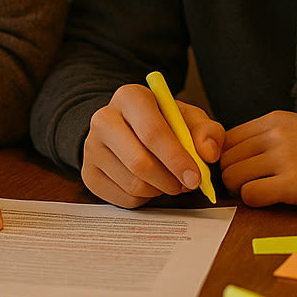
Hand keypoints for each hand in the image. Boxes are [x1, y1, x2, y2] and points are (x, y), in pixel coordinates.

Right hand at [81, 83, 224, 207]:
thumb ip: (207, 132)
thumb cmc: (163, 122)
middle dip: (170, 180)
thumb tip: (208, 153)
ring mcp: (91, 148)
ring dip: (161, 190)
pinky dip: (145, 198)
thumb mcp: (188, 119)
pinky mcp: (88, 174)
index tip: (195, 177)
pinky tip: (151, 184)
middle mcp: (103, 119)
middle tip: (186, 185)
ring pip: (133, 184)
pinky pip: (124, 199)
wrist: (128, 129)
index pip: (152, 132)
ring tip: (170, 180)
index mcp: (130, 97)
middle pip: (139, 163)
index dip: (176, 158)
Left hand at [219, 111, 296, 209]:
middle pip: (226, 159)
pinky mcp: (295, 183)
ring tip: (264, 192)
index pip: (227, 138)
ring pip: (234, 177)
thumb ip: (268, 137)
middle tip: (251, 186)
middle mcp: (277, 134)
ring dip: (243, 190)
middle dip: (234, 177)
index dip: (229, 158)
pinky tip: (273, 200)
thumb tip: (234, 156)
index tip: (241, 170)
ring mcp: (285, 157)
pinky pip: (251, 195)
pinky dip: (256, 202)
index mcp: (275, 119)